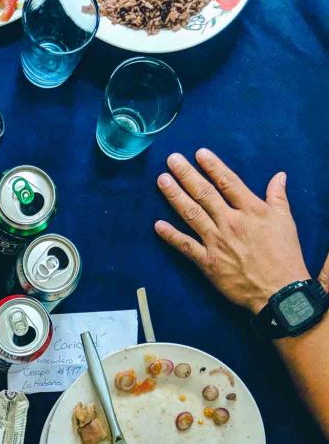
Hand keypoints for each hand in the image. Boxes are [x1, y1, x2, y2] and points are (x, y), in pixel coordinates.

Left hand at [154, 149, 310, 313]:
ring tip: (162, 181)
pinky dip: (171, 236)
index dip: (212, 166)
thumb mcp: (286, 222)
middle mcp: (231, 222)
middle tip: (171, 160)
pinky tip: (157, 225)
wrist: (278, 291)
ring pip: (192, 214)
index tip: (199, 153)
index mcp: (251, 210)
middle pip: (205, 193)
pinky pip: (186, 246)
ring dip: (175, 196)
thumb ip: (278, 197)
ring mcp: (217, 242)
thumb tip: (279, 176)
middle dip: (186, 175)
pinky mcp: (208, 263)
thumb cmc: (284, 256)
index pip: (228, 182)